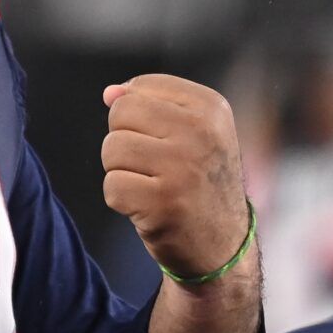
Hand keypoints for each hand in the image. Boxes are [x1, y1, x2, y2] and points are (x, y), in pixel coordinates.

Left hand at [101, 75, 250, 282]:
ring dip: (121, 172)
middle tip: (153, 167)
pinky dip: (121, 201)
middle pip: (120, 113)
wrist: (223, 245)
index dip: (136, 116)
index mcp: (211, 108)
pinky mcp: (163, 204)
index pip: (140, 87)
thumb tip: (109, 93)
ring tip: (151, 187)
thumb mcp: (190, 133)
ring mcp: (183, 168)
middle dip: (124, 141)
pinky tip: (148, 208)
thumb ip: (150, 105)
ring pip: (112, 149)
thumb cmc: (197, 182)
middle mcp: (202, 133)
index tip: (165, 142)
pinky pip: (112, 186)